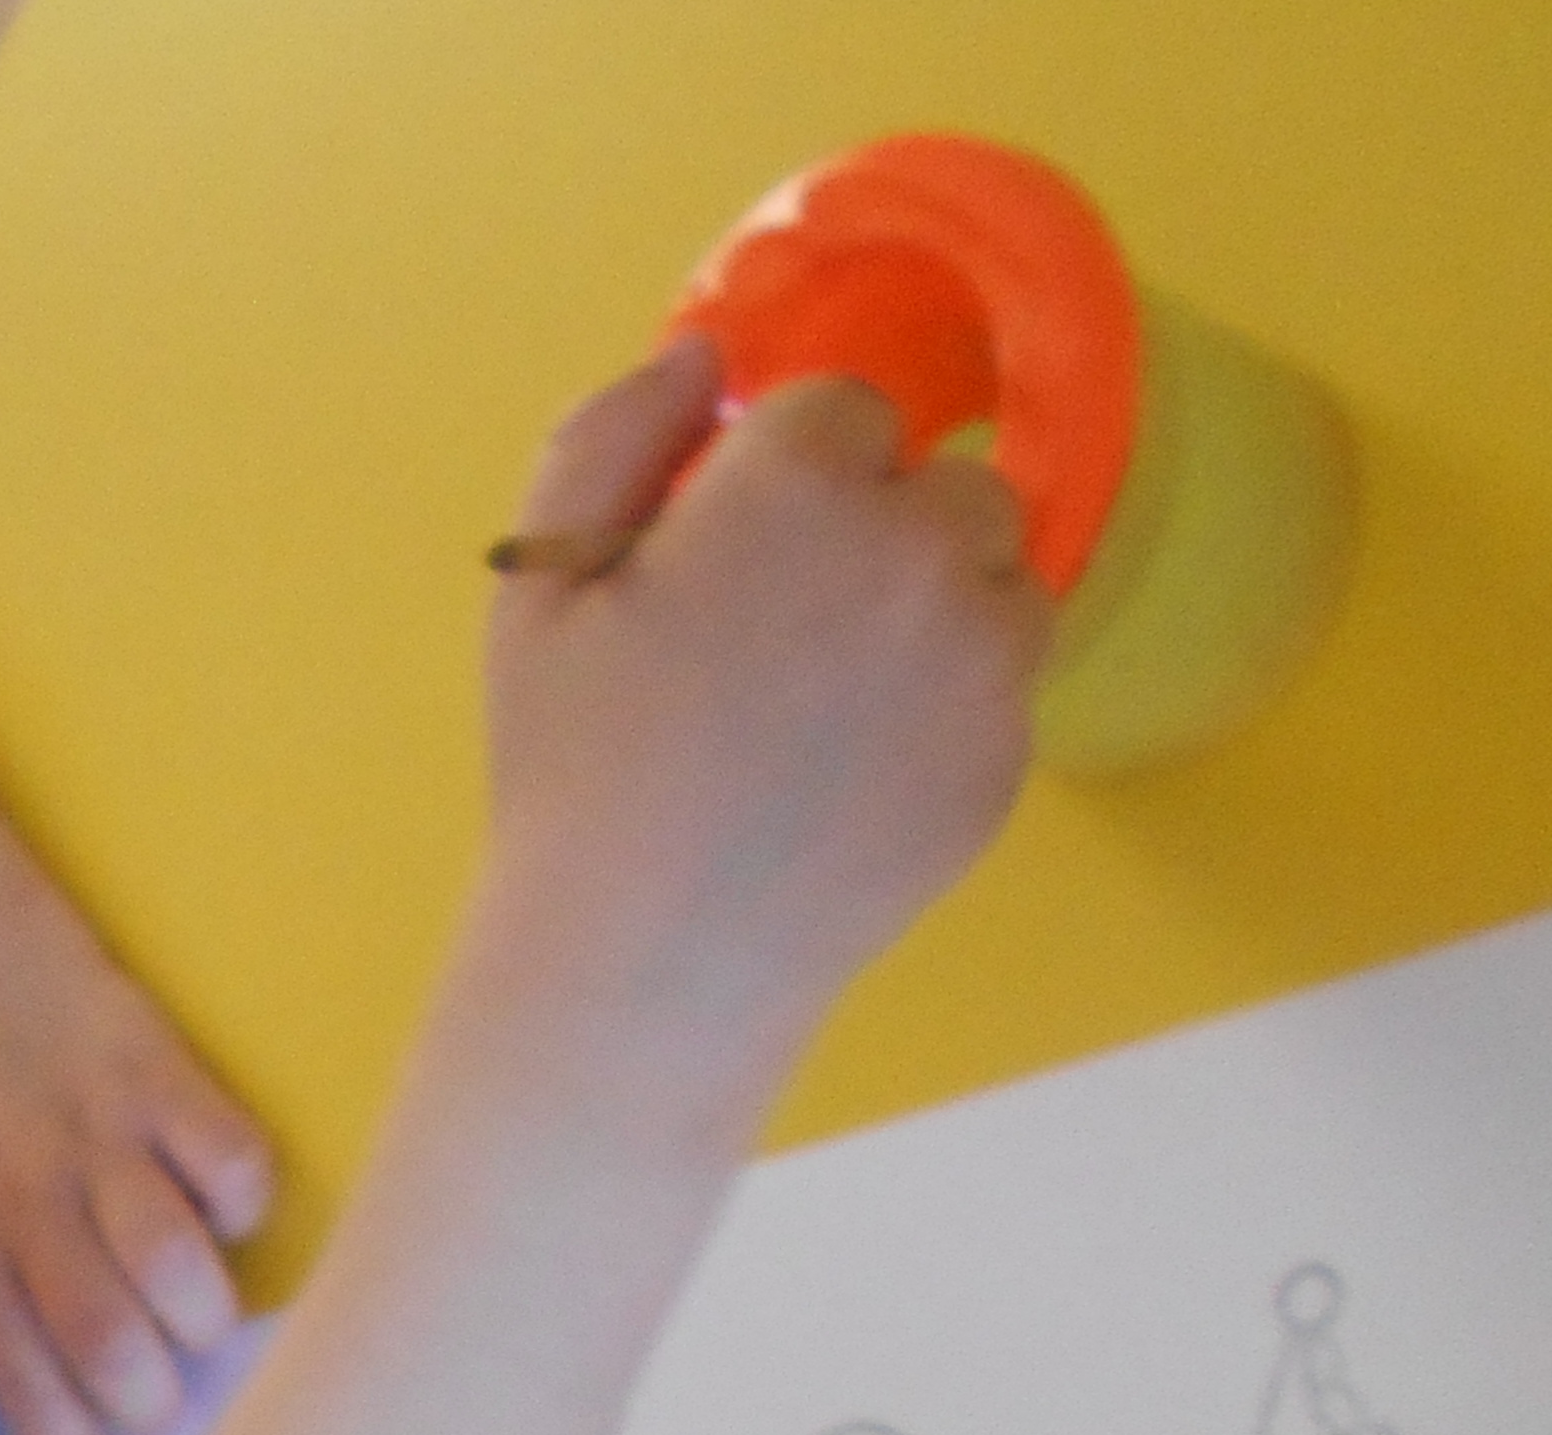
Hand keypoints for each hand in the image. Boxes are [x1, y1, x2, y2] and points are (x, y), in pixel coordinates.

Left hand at [0, 900, 274, 1434]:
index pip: (17, 1378)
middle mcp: (24, 1198)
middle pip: (102, 1331)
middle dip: (147, 1396)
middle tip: (161, 1403)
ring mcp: (100, 1136)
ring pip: (173, 1256)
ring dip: (199, 1314)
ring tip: (196, 1326)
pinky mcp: (164, 1077)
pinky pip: (233, 1162)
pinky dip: (240, 1206)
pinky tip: (217, 1214)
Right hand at [480, 339, 1046, 1060]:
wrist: (650, 961)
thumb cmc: (575, 768)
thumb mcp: (541, 583)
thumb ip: (613, 434)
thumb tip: (705, 356)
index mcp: (803, 483)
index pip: (843, 407)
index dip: (780, 476)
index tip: (727, 554)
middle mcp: (921, 547)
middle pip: (944, 481)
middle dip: (879, 527)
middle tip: (781, 630)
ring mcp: (984, 655)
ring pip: (997, 570)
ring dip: (935, 600)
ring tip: (831, 694)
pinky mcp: (1010, 750)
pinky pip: (1004, 676)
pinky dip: (951, 695)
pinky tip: (857, 762)